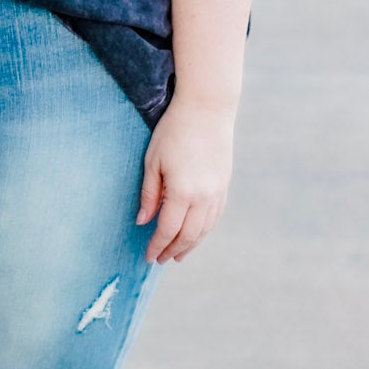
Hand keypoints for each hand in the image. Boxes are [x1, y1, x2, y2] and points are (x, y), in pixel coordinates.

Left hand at [136, 96, 234, 263]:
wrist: (207, 109)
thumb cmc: (173, 131)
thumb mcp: (152, 161)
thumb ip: (149, 194)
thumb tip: (143, 221)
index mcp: (183, 192)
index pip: (167, 229)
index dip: (157, 246)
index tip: (149, 257)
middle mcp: (204, 197)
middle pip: (188, 235)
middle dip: (173, 250)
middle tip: (160, 260)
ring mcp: (217, 192)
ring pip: (204, 229)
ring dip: (191, 244)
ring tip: (178, 255)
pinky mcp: (225, 184)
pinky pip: (215, 216)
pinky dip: (204, 230)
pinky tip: (196, 234)